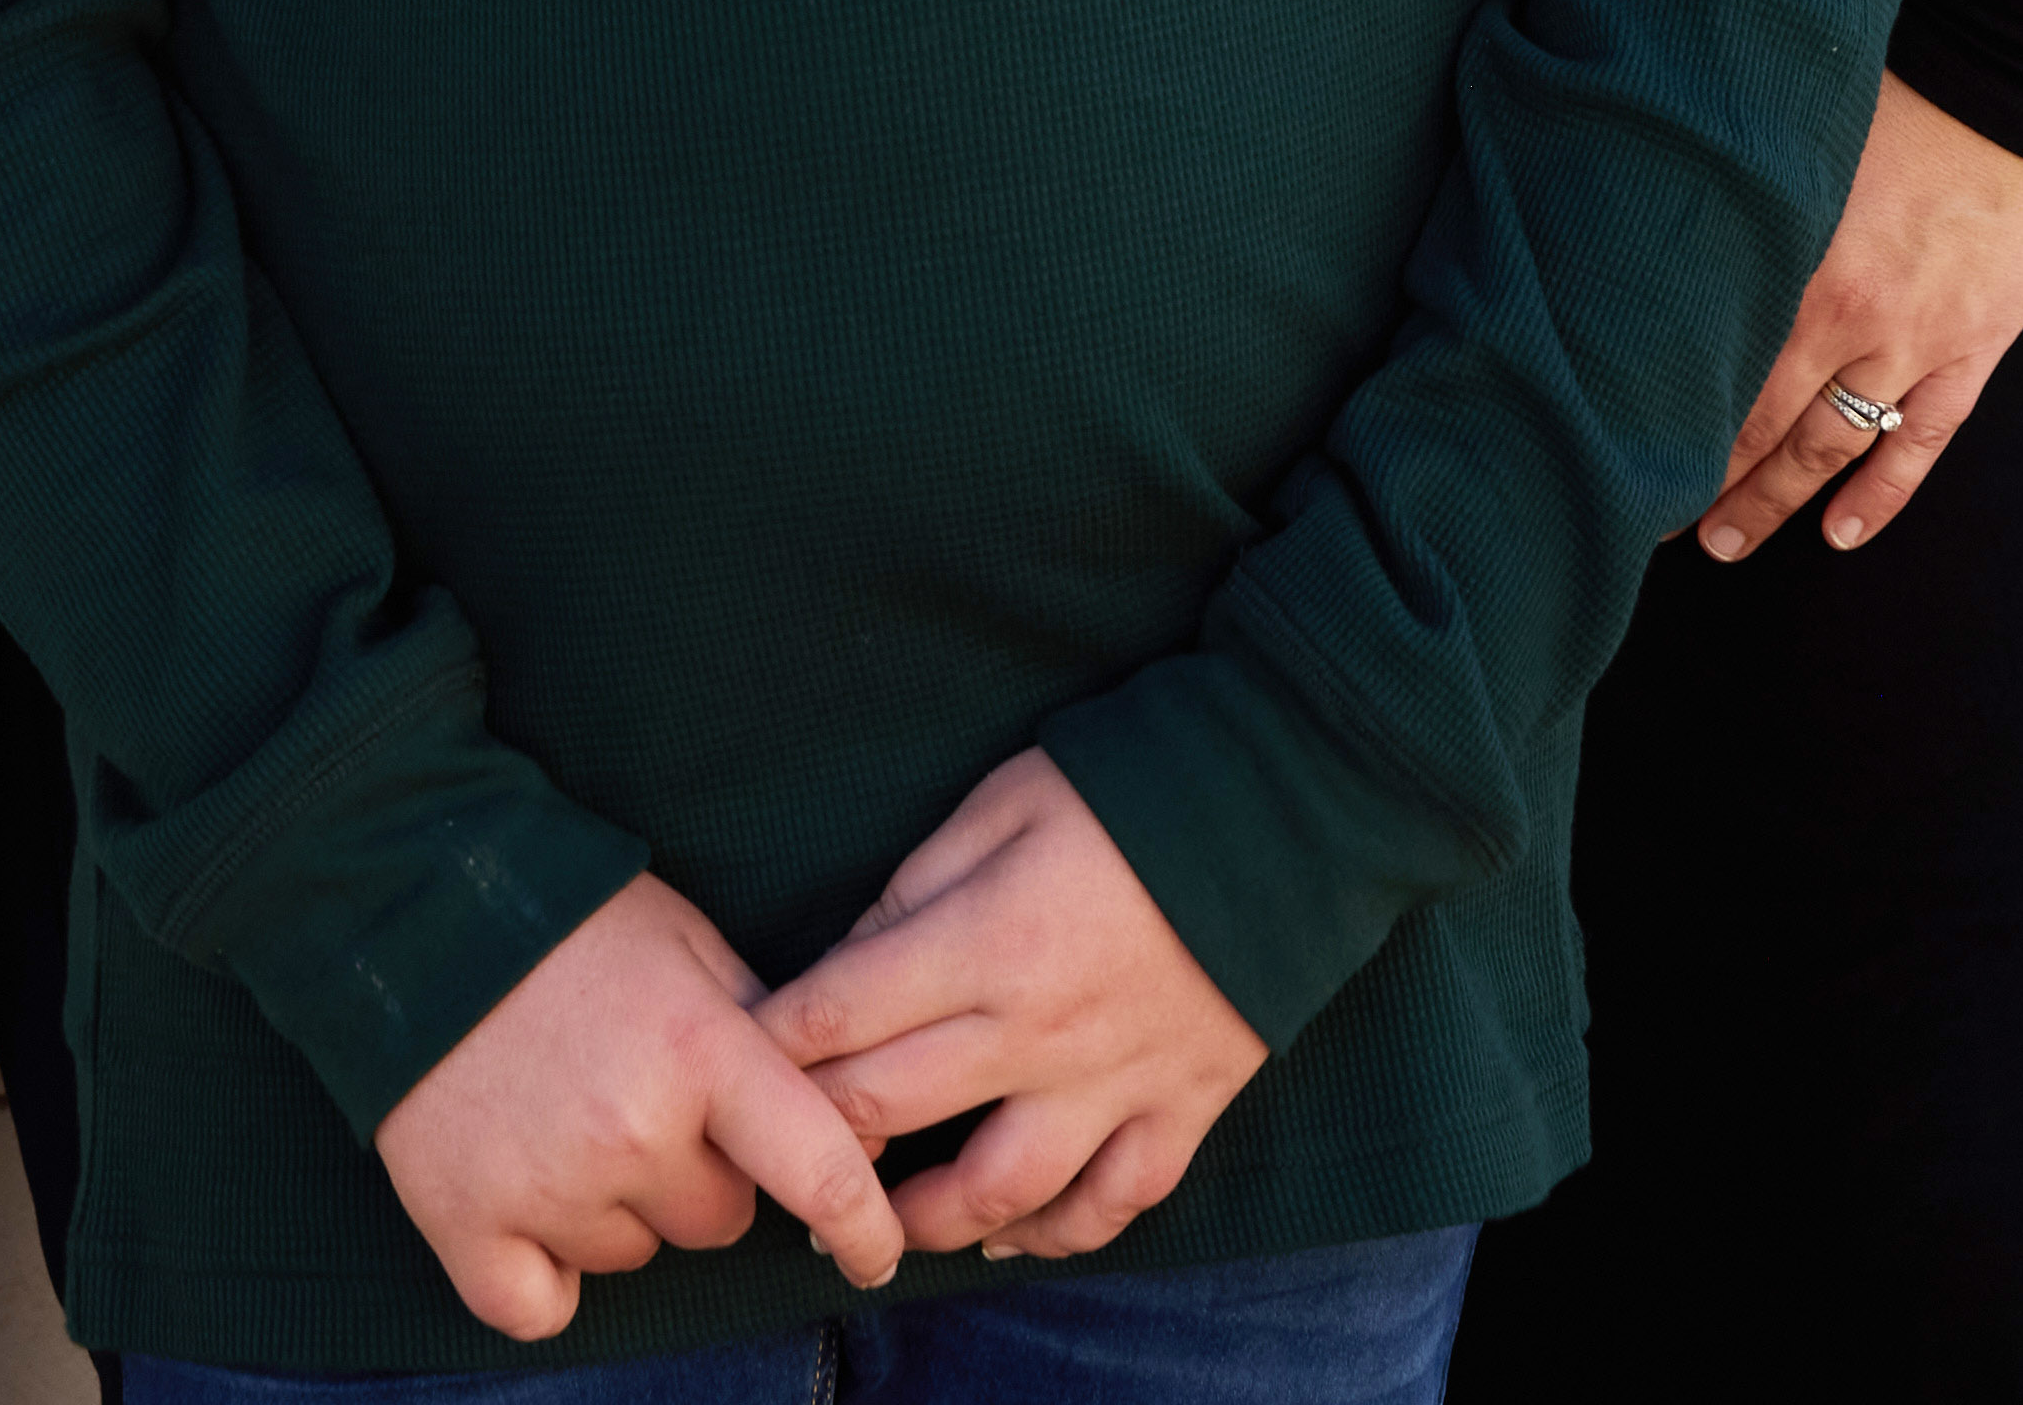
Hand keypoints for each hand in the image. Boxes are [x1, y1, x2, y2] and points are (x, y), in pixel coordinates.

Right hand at [381, 872, 908, 1340]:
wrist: (420, 907)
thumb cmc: (576, 923)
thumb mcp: (693, 946)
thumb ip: (769, 1032)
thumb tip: (847, 1122)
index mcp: (699, 1050)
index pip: (820, 1170)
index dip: (866, 1228)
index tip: (877, 1253)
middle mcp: (630, 1129)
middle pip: (718, 1221)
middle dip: (702, 1176)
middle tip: (646, 1105)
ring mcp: (544, 1183)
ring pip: (633, 1256)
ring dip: (619, 1210)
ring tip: (571, 1119)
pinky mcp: (465, 1221)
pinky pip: (539, 1306)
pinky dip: (541, 1274)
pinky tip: (530, 1201)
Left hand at [753, 752, 1267, 1264]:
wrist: (1294, 804)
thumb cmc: (1132, 786)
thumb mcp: (1004, 802)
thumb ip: (914, 887)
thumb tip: (844, 963)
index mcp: (987, 941)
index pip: (838, 1018)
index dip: (768, 1047)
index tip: (728, 1060)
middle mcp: (1042, 1031)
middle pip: (891, 1114)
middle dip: (812, 1140)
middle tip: (774, 1153)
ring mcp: (1117, 1080)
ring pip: (998, 1194)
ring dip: (919, 1222)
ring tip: (875, 1225)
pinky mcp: (1184, 1105)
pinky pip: (1112, 1202)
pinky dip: (1056, 1235)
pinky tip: (1009, 1237)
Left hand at [1694, 73, 2022, 558]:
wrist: (2011, 92)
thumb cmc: (1901, 98)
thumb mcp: (1800, 144)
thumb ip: (1747, 202)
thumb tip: (1675, 223)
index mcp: (1795, 265)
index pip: (1716, 369)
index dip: (1669, 420)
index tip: (1623, 450)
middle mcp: (1848, 320)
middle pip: (1762, 424)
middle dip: (1708, 480)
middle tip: (1657, 520)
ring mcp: (1915, 345)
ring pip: (1831, 447)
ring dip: (1776, 500)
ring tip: (1727, 542)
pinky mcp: (1972, 352)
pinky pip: (1921, 444)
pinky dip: (1881, 495)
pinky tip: (1840, 534)